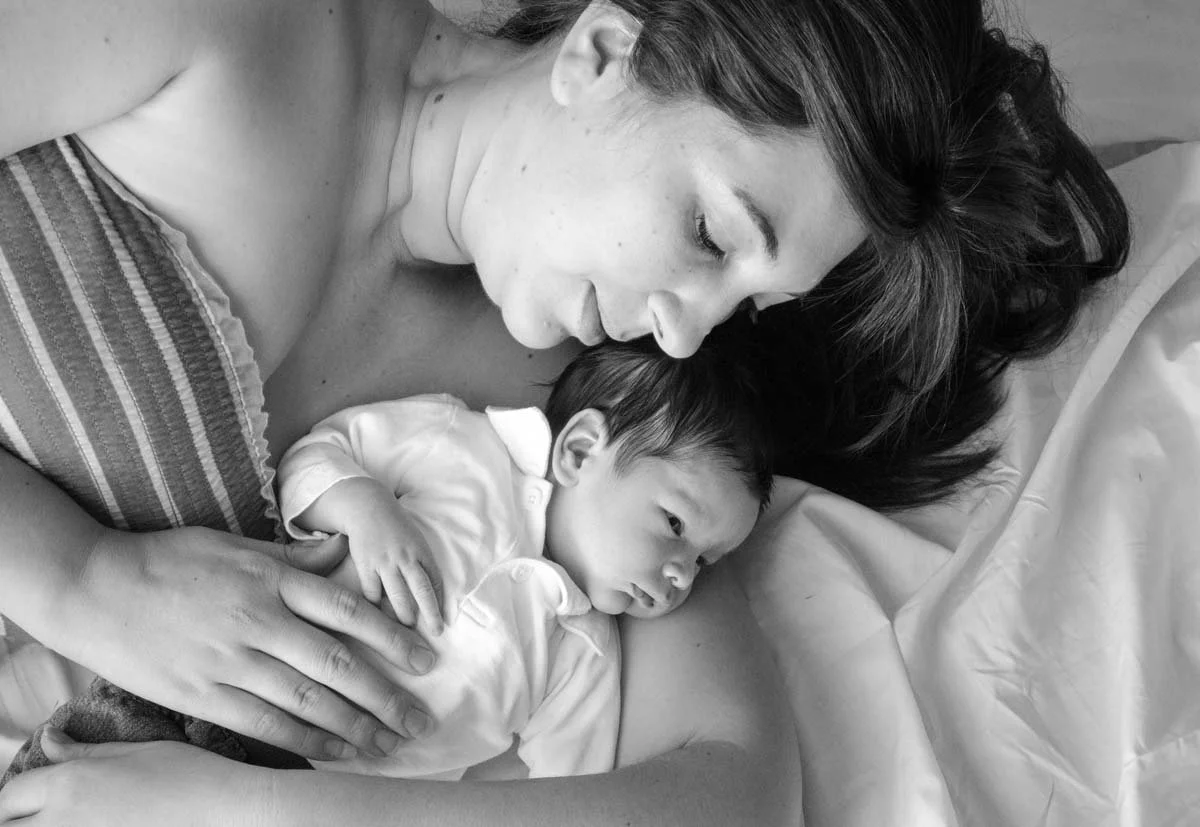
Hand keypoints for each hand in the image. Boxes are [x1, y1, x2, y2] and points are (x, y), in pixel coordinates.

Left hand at [0, 731, 253, 825]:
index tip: (29, 801)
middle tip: (44, 816)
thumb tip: (49, 739)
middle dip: (19, 820)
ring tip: (75, 821)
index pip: (8, 798)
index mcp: (69, 785)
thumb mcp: (135, 752)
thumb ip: (83, 752)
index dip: (15, 799)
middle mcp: (63, 823)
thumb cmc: (190, 776)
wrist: (229, 813)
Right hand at [57, 527, 435, 760]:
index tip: (424, 660)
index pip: (347, 611)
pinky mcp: (202, 695)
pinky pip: (263, 724)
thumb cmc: (170, 559)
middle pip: (336, 665)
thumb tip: (342, 552)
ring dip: (354, 727)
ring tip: (389, 744)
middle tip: (421, 720)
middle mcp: (258, 622)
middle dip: (385, 697)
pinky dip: (305, 740)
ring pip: (306, 701)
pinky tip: (335, 752)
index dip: (391, 638)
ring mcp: (230, 662)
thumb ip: (293, 556)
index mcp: (271, 580)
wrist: (93, 587)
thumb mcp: (236, 544)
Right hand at [343, 494, 443, 634]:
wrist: (367, 507)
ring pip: (397, 595)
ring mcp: (385, 562)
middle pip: (421, 591)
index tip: (445, 620)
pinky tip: (379, 616)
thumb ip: (423, 563)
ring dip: (404, 615)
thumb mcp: (416, 540)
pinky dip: (376, 606)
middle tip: (436, 631)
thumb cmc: (396, 527)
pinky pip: (372, 592)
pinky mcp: (365, 565)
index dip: (441, 601)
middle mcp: (405, 557)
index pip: (435, 580)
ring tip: (408, 627)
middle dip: (430, 614)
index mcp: (421, 550)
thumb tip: (432, 591)